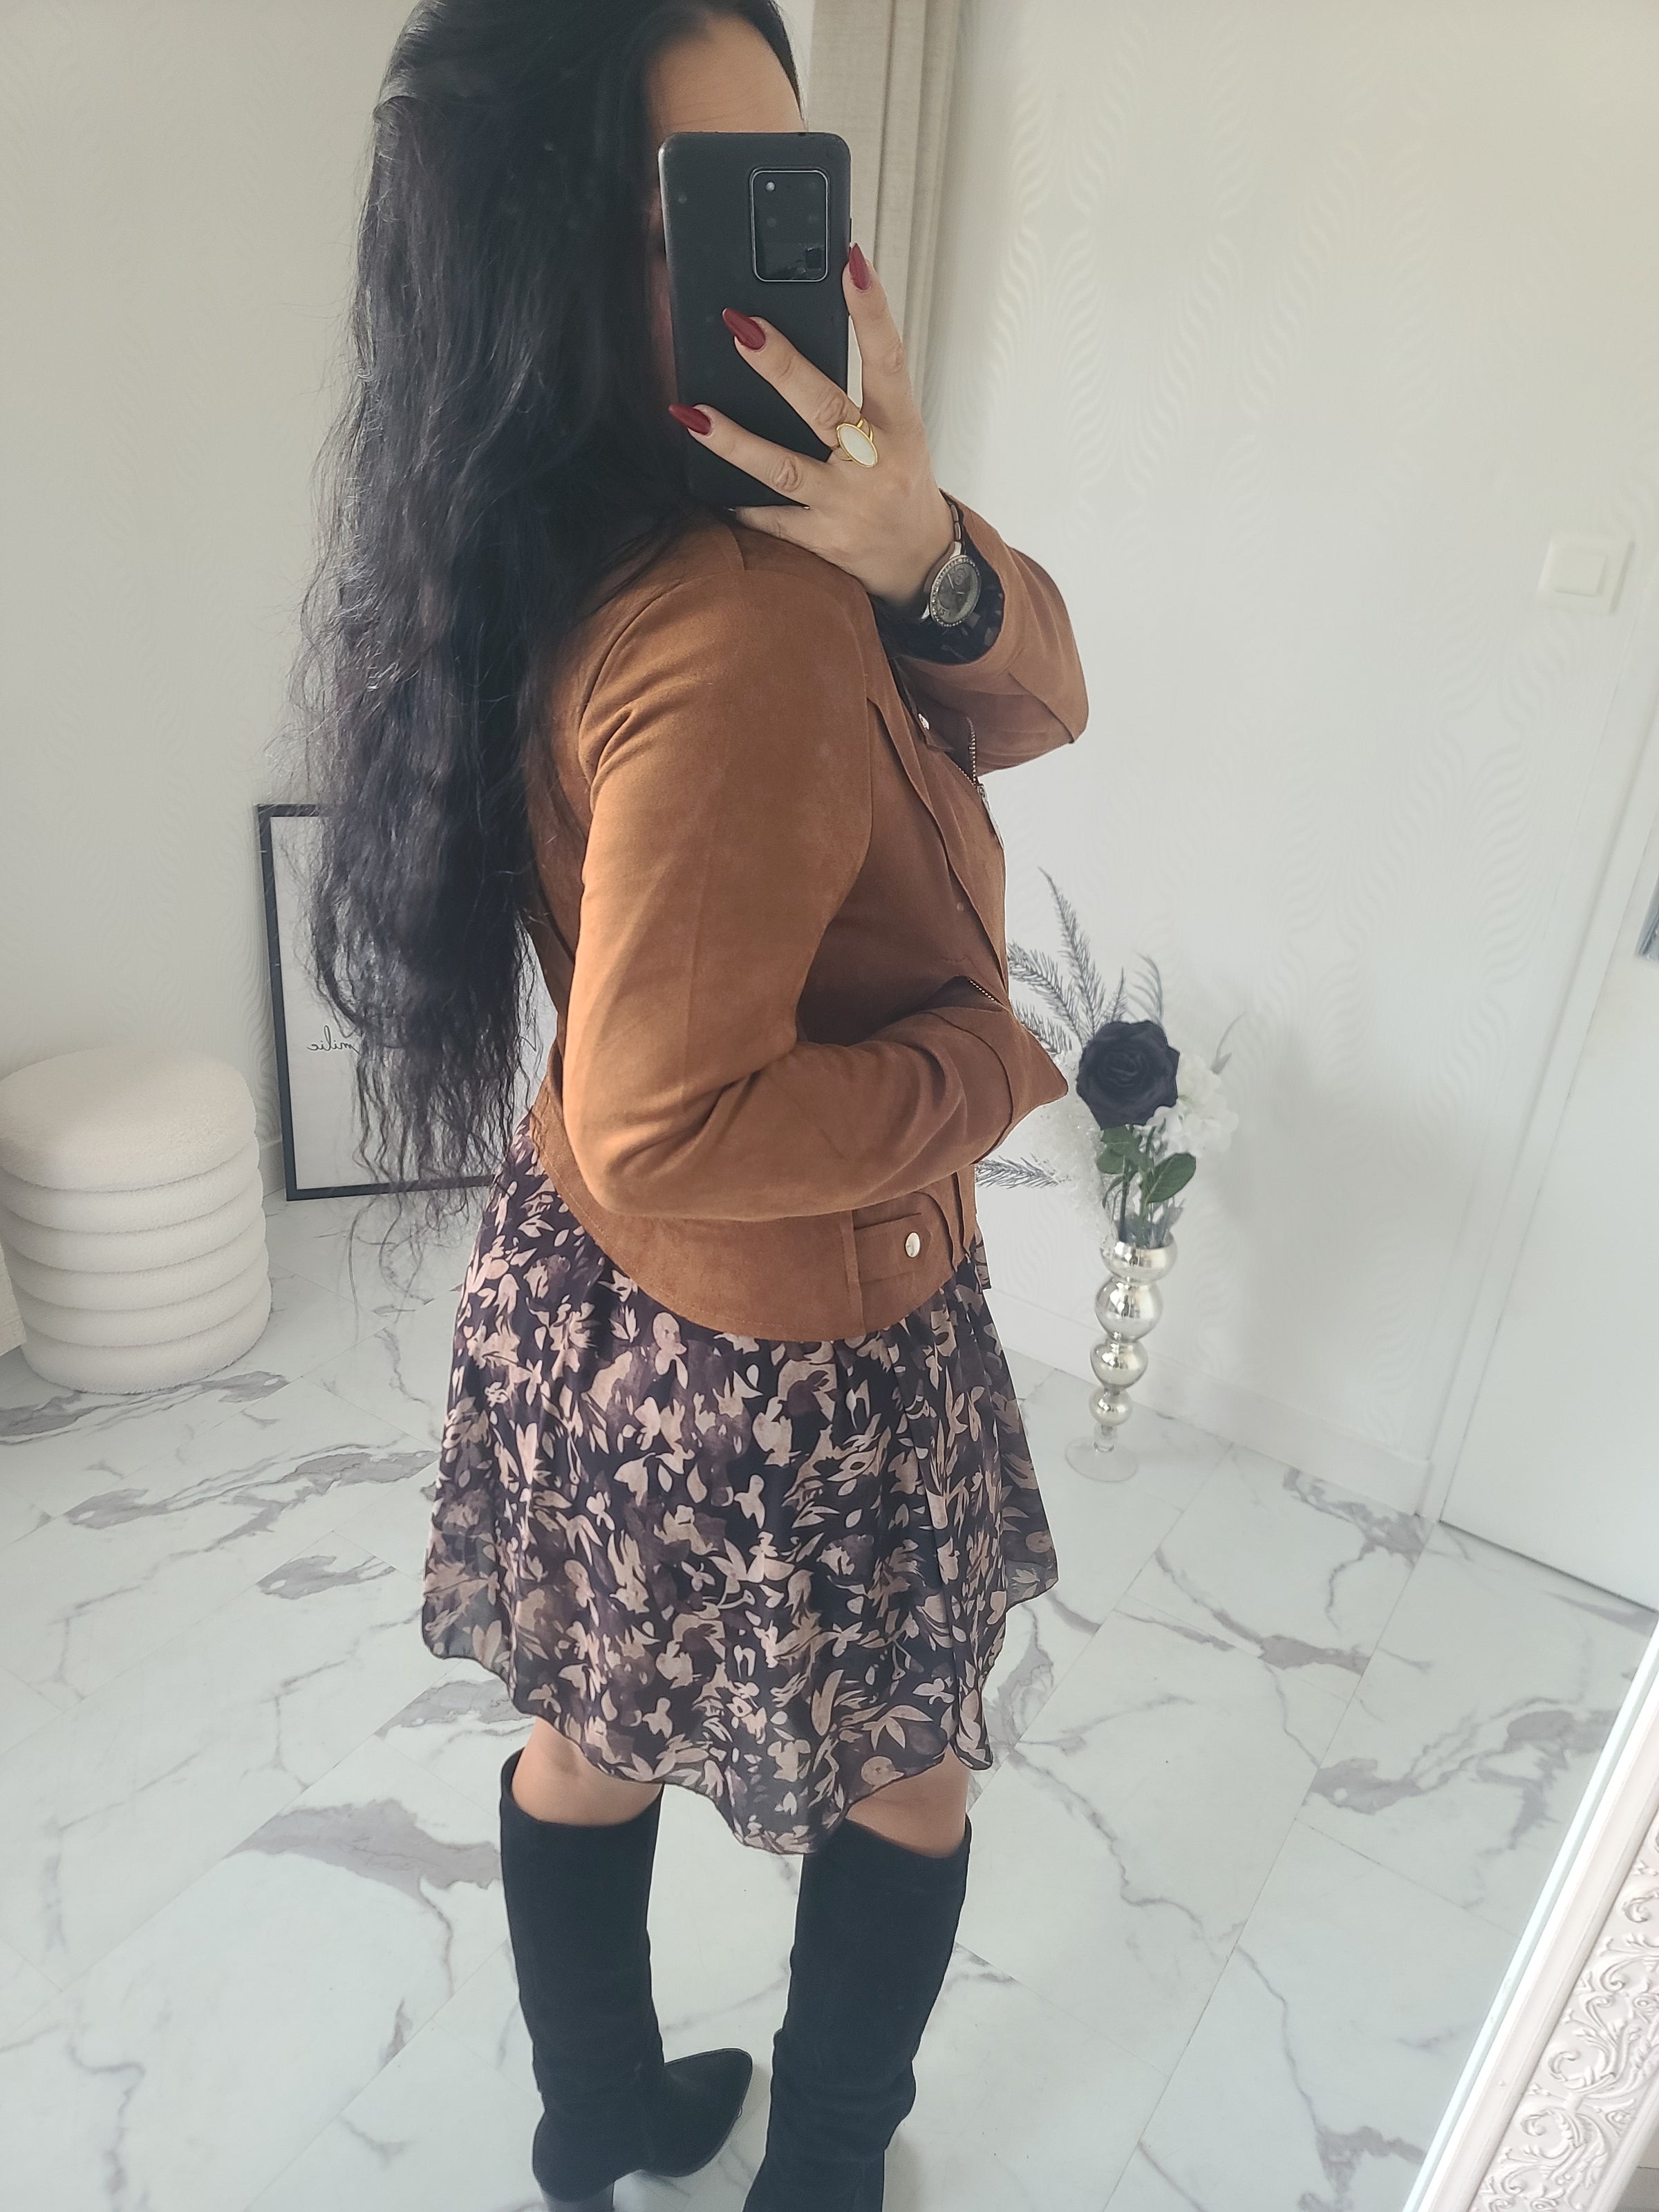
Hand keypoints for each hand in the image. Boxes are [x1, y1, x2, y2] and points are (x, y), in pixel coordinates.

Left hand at [668, 243, 955, 610]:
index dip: (872, 312)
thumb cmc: (902, 487)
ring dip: (735, 442)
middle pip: (824, 408)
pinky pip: (772, 521)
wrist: (920, 565)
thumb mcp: (899, 435)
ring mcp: (846, 507)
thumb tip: (797, 342)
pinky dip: (741, 504)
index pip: (889, 361)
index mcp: (901, 429)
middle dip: (782, 367)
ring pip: (784, 469)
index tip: (852, 264)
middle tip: (742, 327)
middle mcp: (876, 465)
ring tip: (693, 413)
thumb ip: (861, 395)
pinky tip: (706, 486)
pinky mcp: (823, 544)